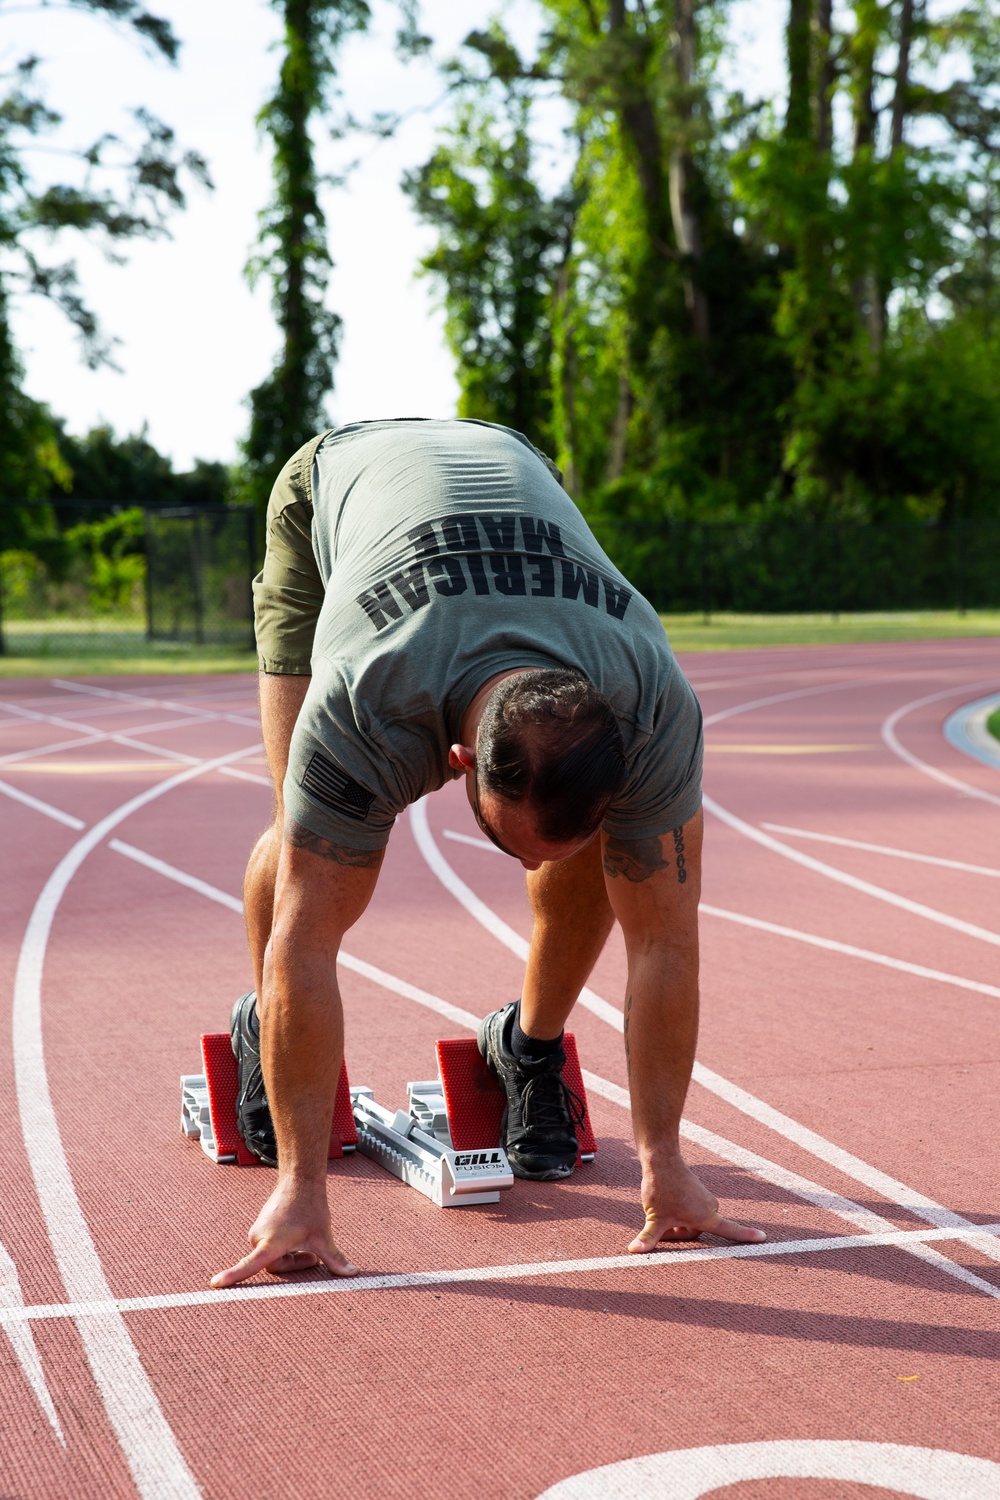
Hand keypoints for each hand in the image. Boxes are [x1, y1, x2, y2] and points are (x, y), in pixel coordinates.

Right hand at [211, 1177, 357, 1287]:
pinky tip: (297, 1232)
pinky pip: (270, 1246)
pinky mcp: (259, 1227)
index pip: (249, 1265)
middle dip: (295, 1264)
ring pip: (273, 1257)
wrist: (300, 1180)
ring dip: (290, 1254)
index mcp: (271, 1243)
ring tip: (305, 1239)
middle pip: (275, 1266)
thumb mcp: (324, 1236)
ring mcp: (257, 1232)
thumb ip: (334, 1259)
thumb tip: (353, 1273)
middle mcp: (259, 1238)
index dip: (233, 1276)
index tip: (215, 1284)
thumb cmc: (310, 1208)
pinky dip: (284, 1246)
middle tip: (312, 1254)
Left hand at [628, 1153, 765, 1252]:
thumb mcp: (654, 1217)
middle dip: (678, 1233)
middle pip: (695, 1233)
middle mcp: (710, 1207)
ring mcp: (704, 1199)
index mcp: (706, 1216)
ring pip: (690, 1222)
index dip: (747, 1236)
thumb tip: (633, 1251)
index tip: (764, 1238)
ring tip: (662, 1209)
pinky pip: (688, 1211)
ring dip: (676, 1222)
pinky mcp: (697, 1192)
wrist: (661, 1159)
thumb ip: (648, 1238)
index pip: (730, 1231)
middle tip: (660, 1222)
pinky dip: (677, 1212)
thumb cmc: (661, 1188)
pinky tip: (665, 1201)